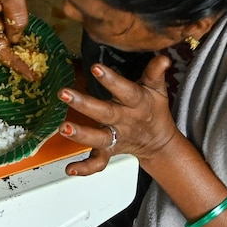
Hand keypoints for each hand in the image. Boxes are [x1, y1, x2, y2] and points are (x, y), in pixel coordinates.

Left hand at [58, 56, 181, 176]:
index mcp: (136, 103)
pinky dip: (84, 168)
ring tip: (63, 128)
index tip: (96, 68)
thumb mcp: (157, 89)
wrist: (159, 141)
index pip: (125, 91)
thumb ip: (155, 73)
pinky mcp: (109, 151)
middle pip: (104, 113)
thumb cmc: (153, 109)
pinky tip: (70, 168)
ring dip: (80, 134)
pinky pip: (98, 163)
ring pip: (98, 138)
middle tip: (64, 94)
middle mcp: (124, 121)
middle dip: (84, 104)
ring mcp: (116, 138)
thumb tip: (163, 58)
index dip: (111, 80)